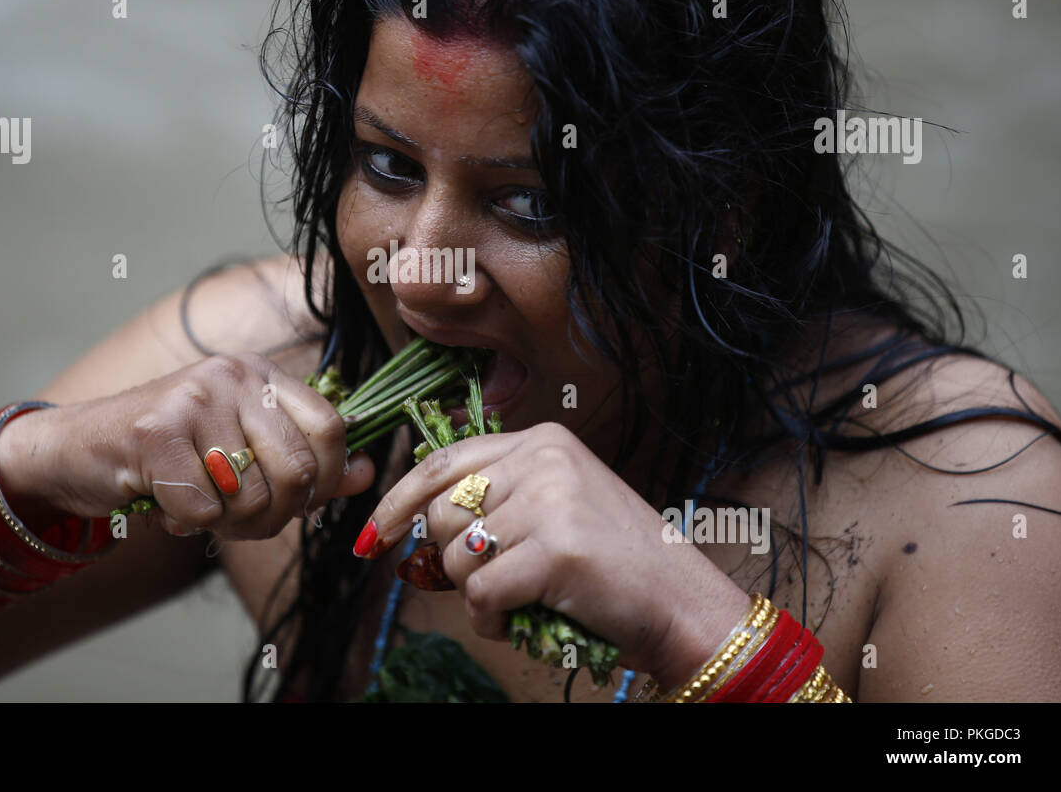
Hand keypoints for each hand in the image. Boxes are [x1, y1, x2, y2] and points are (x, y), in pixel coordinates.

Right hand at [0, 353, 375, 539]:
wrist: (75, 449)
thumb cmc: (166, 454)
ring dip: (230, 525)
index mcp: (262, 376)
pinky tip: (168, 507)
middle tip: (240, 520)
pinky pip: (205, 507)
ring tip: (201, 511)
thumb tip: (364, 473)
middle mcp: (234, 376)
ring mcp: (193, 398)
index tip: (297, 503)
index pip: (331, 429)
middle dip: (276, 515)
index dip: (324, 481)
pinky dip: (190, 524)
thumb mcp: (240, 447)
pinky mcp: (154, 431)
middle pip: (298, 468)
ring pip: (252, 494)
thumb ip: (302, 459)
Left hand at [354, 421, 750, 686]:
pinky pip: (481, 595)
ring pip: (456, 556)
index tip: (374, 537)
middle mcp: (545, 459)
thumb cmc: (616, 567)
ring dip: (477, 594)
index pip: (443, 461)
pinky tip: (525, 620)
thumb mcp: (556, 509)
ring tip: (525, 598)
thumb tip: (411, 535)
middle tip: (502, 579)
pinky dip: (492, 621)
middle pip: (442, 513)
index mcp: (543, 439)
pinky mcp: (557, 550)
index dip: (399, 501)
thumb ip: (496, 506)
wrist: (686, 605)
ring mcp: (551, 501)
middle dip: (455, 560)